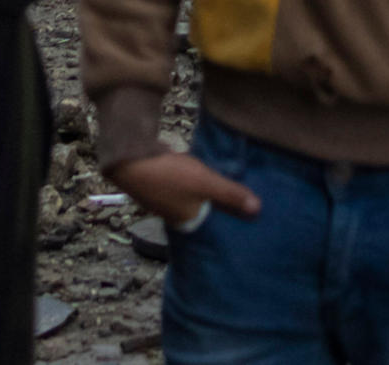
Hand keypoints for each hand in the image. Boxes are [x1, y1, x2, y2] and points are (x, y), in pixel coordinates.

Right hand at [113, 151, 260, 229]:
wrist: (130, 158)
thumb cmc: (170, 176)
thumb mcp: (205, 184)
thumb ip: (231, 196)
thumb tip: (258, 210)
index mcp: (186, 223)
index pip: (214, 229)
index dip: (229, 223)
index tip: (249, 218)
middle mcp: (175, 216)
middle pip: (205, 212)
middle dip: (222, 207)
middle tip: (244, 199)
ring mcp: (167, 201)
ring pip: (196, 198)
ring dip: (209, 193)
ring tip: (232, 185)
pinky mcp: (162, 184)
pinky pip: (186, 186)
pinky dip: (197, 182)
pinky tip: (207, 172)